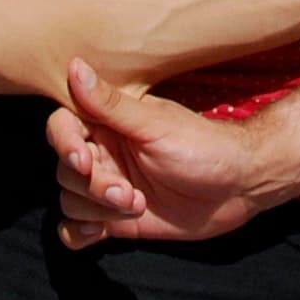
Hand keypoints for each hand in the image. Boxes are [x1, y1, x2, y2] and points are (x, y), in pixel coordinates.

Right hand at [48, 61, 282, 246]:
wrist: (238, 187)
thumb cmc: (203, 147)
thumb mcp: (155, 125)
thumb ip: (111, 104)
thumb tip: (75, 65)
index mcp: (110, 124)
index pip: (62, 127)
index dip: (64, 144)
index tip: (84, 160)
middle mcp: (105, 153)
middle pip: (64, 170)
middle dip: (93, 186)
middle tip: (129, 192)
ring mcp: (111, 187)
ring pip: (70, 200)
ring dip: (95, 210)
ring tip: (136, 205)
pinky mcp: (117, 219)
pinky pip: (76, 230)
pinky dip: (78, 233)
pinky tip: (101, 231)